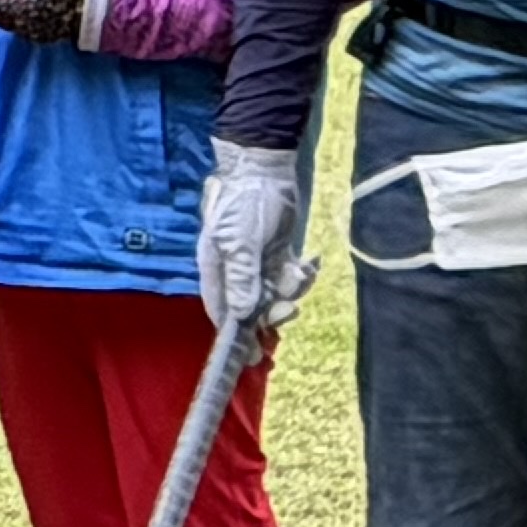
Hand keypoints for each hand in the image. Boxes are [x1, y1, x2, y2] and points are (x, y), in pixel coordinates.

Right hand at [195, 138, 310, 335]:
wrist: (264, 168)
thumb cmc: (246, 203)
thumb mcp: (241, 241)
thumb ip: (242, 278)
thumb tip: (242, 314)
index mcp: (216, 269)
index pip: (221, 311)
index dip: (235, 336)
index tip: (252, 358)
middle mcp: (234, 270)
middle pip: (251, 307)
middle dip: (272, 311)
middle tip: (291, 307)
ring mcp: (255, 263)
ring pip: (273, 294)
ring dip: (290, 290)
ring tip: (299, 272)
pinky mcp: (275, 253)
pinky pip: (287, 277)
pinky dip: (300, 276)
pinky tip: (309, 263)